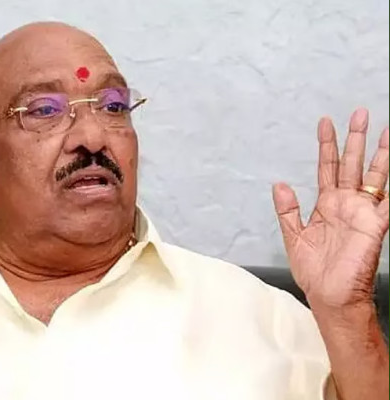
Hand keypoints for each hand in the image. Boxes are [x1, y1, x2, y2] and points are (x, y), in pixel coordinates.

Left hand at [273, 108, 388, 308]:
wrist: (330, 297)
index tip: (325, 123)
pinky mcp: (375, 226)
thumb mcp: (294, 237)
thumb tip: (279, 185)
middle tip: (358, 113)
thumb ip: (288, 211)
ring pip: (373, 176)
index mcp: (326, 205)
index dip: (327, 145)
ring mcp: (362, 213)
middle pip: (351, 164)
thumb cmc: (315, 272)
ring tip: (383, 130)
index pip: (327, 167)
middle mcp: (346, 204)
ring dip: (379, 154)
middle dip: (354, 139)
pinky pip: (389, 203)